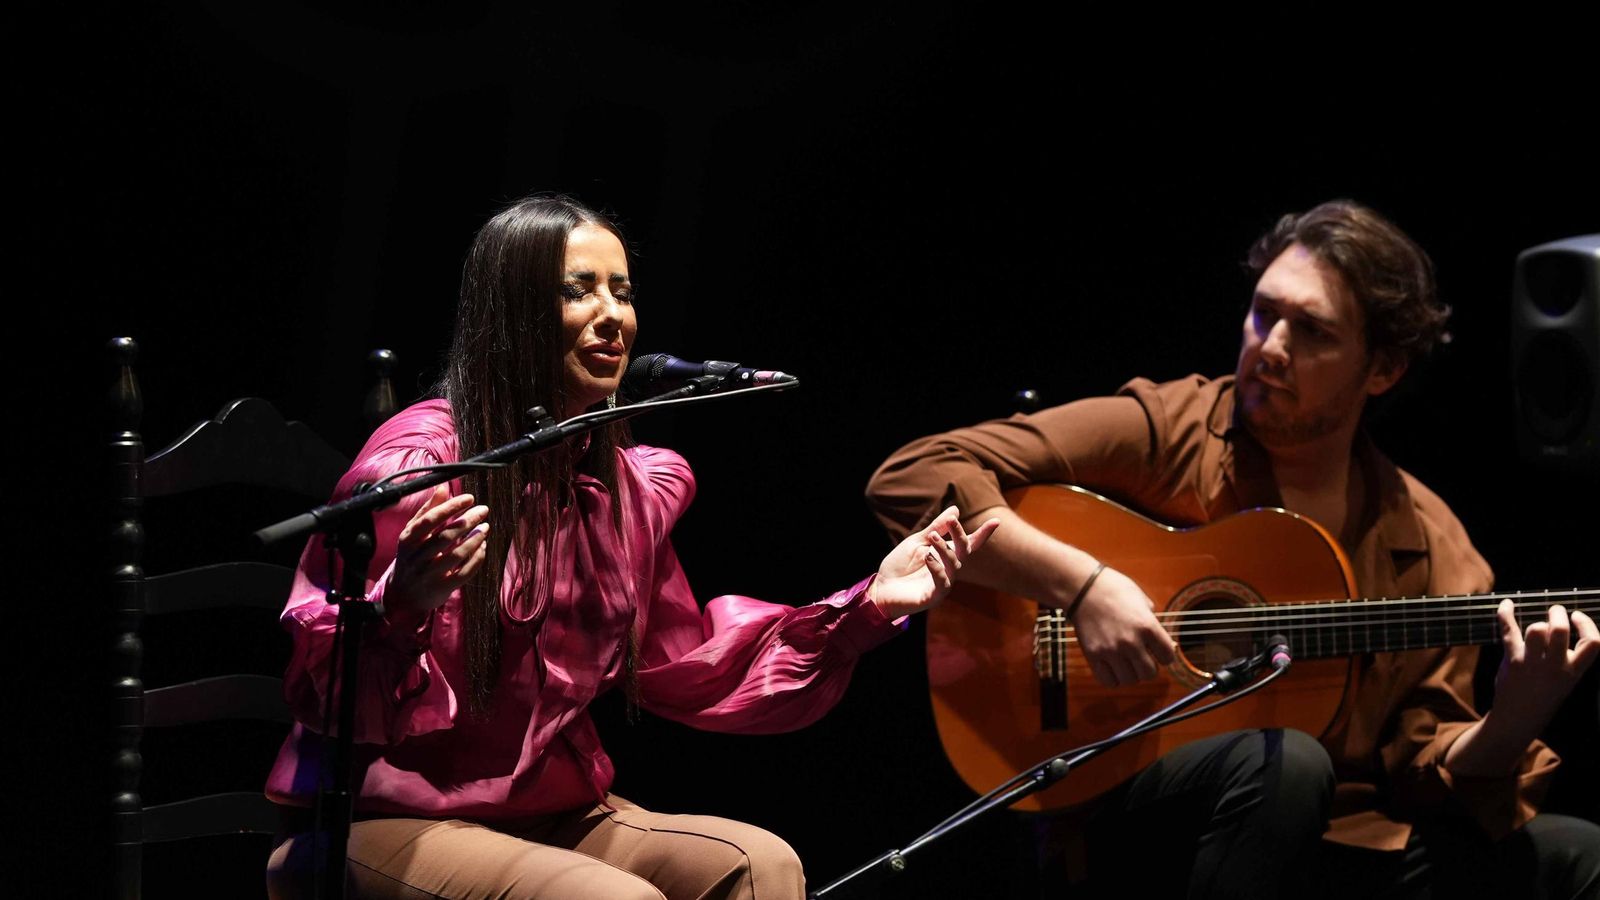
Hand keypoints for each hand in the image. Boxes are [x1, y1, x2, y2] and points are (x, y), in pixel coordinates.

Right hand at [384, 485, 490, 617]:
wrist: (403, 594)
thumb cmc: (412, 556)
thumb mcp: (413, 533)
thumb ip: (428, 511)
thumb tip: (443, 488)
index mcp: (408, 540)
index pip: (430, 520)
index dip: (451, 507)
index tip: (469, 498)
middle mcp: (416, 557)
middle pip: (445, 536)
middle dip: (467, 521)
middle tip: (483, 510)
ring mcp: (429, 574)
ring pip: (456, 555)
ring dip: (474, 539)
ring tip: (485, 527)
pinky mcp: (442, 588)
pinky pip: (464, 573)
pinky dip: (476, 558)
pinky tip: (483, 546)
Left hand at [868, 506, 998, 618]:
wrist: (881, 589)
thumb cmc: (899, 566)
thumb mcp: (916, 542)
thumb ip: (936, 528)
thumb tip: (955, 509)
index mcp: (945, 555)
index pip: (968, 544)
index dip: (983, 533)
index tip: (997, 521)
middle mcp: (948, 569)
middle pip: (963, 551)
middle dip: (960, 535)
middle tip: (951, 520)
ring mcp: (943, 583)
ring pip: (954, 565)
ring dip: (944, 548)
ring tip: (932, 538)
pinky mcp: (934, 596)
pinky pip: (942, 582)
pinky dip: (937, 568)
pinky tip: (928, 558)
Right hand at [1071, 565, 1177, 686]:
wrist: (1082, 587)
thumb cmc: (1113, 590)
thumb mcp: (1141, 600)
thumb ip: (1153, 623)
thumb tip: (1165, 644)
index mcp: (1147, 626)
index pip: (1168, 657)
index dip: (1164, 655)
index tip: (1157, 652)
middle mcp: (1131, 641)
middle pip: (1150, 673)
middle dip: (1148, 667)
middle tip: (1141, 658)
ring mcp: (1111, 650)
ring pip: (1130, 680)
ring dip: (1130, 674)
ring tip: (1125, 662)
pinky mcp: (1093, 655)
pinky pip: (1108, 681)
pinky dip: (1113, 678)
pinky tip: (1112, 667)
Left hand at [1492, 600, 1598, 719]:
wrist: (1519, 718)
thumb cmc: (1543, 695)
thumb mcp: (1565, 679)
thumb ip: (1566, 657)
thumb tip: (1557, 624)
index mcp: (1574, 672)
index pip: (1592, 643)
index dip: (1587, 624)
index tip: (1577, 615)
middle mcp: (1555, 667)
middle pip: (1559, 630)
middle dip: (1558, 613)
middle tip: (1555, 611)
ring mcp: (1532, 664)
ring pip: (1536, 630)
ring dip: (1537, 623)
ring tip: (1537, 626)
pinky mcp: (1513, 660)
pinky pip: (1509, 631)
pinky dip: (1505, 614)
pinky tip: (1506, 604)